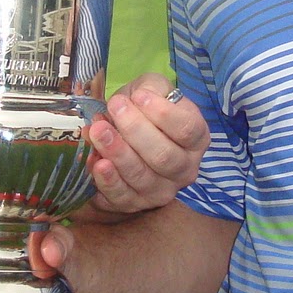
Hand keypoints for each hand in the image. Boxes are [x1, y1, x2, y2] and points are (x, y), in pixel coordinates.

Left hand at [82, 75, 209, 216]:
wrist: (125, 131)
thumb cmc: (143, 108)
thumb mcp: (152, 89)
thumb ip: (151, 88)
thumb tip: (139, 98)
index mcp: (196, 139)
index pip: (187, 129)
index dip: (163, 113)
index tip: (139, 96)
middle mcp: (185, 169)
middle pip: (164, 156)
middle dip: (135, 131)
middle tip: (114, 107)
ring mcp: (162, 190)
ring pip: (142, 177)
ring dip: (118, 153)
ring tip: (98, 131)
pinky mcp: (136, 204)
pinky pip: (122, 197)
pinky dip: (107, 181)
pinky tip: (96, 162)